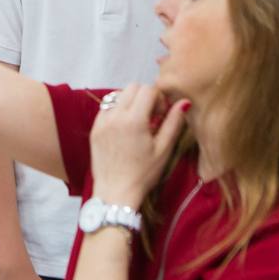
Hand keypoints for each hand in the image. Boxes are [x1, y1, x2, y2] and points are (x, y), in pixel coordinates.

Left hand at [88, 84, 189, 207]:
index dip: (159, 98)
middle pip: (132, 87)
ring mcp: (102, 121)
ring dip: (130, 102)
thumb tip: (184, 102)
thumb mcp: (163, 149)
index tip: (162, 115)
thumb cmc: (143, 174)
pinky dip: (117, 111)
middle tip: (152, 117)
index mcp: (134, 120)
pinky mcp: (95, 129)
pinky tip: (124, 128)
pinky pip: (106, 108)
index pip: (148, 89)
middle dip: (145, 96)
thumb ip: (174, 122)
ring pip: (118, 95)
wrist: (115, 192)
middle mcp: (115, 116)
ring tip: (138, 122)